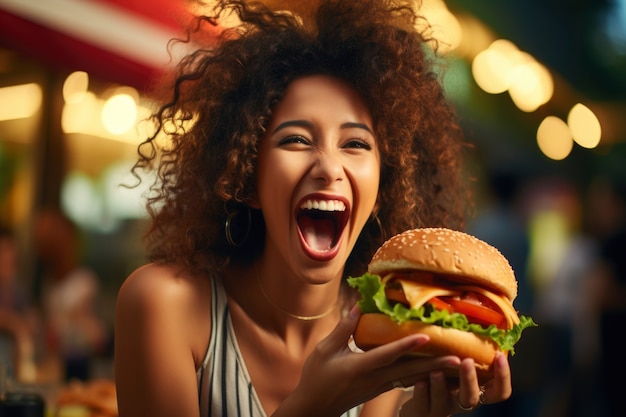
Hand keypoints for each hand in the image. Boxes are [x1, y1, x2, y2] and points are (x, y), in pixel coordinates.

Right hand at [276, 306, 461, 416]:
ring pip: (410, 377)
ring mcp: (380, 387)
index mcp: (359, 367)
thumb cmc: (316, 376)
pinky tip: (433, 368)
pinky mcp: (381, 389)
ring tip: (453, 363)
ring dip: (432, 370)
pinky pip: (405, 380)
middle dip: (435, 364)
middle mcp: (374, 379)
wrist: (315, 407)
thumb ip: (344, 328)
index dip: (407, 344)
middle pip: (409, 371)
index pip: (387, 354)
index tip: (427, 335)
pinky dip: (420, 374)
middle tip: (458, 358)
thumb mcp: (325, 350)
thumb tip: (359, 306)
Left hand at [398, 353, 511, 416]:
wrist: (418, 403)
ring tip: (436, 371)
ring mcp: (443, 407)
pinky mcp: (423, 412)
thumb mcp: (456, 366)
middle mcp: (462, 401)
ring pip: (445, 401)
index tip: (499, 356)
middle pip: (473, 398)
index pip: (499, 391)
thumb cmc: (442, 378)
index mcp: (476, 391)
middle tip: (466, 361)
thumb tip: (475, 318)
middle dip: (470, 380)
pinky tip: (419, 382)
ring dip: (441, 386)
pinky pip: (423, 404)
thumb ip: (466, 352)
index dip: (502, 377)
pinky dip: (422, 393)